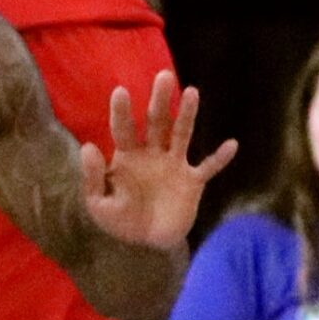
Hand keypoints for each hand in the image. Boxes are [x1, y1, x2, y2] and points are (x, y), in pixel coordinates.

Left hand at [81, 70, 238, 251]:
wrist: (148, 243)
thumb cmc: (122, 221)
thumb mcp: (99, 205)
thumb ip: (92, 177)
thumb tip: (87, 146)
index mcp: (127, 158)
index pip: (123, 130)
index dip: (121, 112)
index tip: (120, 91)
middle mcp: (152, 154)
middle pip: (156, 122)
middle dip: (159, 100)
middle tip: (163, 76)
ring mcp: (174, 165)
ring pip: (181, 134)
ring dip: (187, 115)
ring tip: (192, 92)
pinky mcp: (193, 181)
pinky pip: (208, 167)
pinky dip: (219, 158)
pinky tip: (231, 145)